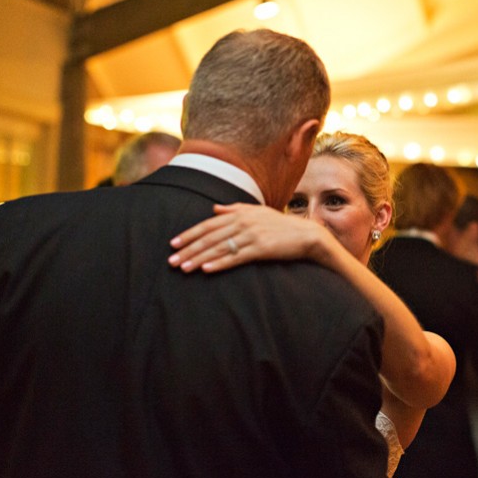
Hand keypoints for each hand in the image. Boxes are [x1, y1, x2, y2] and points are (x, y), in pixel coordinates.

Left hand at [168, 203, 325, 272]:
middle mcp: (243, 222)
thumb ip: (235, 208)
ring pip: (219, 248)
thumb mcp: (257, 212)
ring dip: (199, 259)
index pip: (208, 224)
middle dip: (189, 249)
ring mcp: (251, 235)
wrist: (305, 234)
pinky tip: (207, 270)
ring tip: (184, 268)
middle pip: (210, 237)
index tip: (174, 244)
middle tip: (172, 261)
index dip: (190, 234)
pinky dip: (220, 263)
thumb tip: (214, 207)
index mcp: (239, 213)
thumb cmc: (280, 225)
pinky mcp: (260, 249)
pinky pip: (236, 258)